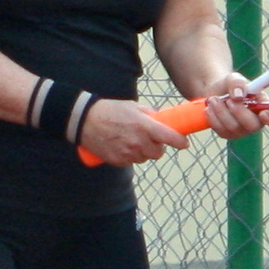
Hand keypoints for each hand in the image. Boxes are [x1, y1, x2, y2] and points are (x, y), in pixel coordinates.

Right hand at [73, 98, 190, 166]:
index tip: (183, 143)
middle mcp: (138, 141)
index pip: (171, 138)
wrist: (85, 121)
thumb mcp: (133, 107)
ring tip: (132, 141)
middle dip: (157, 147)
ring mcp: (127, 152)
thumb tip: (161, 119)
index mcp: (144, 126)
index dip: (180, 141)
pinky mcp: (118, 160)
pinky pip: (131, 161)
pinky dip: (130, 156)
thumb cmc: (110, 110)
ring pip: (145, 158)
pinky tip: (121, 146)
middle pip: (158, 153)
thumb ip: (149, 115)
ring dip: (143, 152)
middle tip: (150, 140)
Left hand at [199, 70, 268, 139]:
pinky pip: (221, 130)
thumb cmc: (230, 86)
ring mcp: (242, 130)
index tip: (263, 113)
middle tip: (228, 100)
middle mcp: (256, 122)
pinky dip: (213, 118)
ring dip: (221, 112)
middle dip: (238, 112)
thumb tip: (238, 96)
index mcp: (265, 107)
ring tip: (214, 99)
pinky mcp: (227, 134)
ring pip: (233, 127)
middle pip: (252, 126)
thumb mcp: (234, 79)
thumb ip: (238, 83)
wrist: (214, 92)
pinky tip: (210, 108)